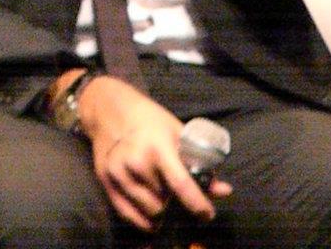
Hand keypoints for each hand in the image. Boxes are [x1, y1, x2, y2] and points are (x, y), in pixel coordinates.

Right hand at [77, 76, 231, 232]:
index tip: (207, 214)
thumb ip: (199, 164)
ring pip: (149, 212)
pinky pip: (129, 215)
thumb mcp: (177, 134)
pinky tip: (151, 214)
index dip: (197, 204)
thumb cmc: (149, 121)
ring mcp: (118, 172)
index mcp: (158, 146)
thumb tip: (225, 190)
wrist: (110, 110)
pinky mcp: (106, 181)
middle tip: (173, 189)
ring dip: (159, 208)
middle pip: (165, 202)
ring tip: (158, 191)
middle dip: (174, 201)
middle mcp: (136, 161)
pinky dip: (143, 220)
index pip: (180, 184)